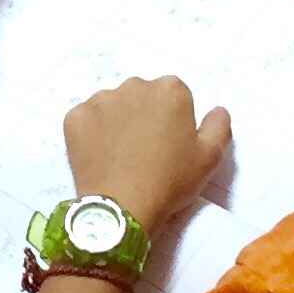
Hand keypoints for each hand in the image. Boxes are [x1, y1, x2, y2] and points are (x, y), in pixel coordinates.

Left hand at [63, 75, 231, 237]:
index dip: (172, 120)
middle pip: (140, 95)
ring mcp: (100, 99)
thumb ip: (218, 125)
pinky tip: (99, 156)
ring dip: (116, 122)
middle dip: (143, 115)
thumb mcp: (210, 157)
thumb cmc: (170, 182)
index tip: (169, 144)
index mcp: (170, 89)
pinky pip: (85, 119)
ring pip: (111, 106)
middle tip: (144, 151)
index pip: (173, 95)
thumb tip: (217, 109)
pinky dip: (90, 133)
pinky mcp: (74, 116)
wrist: (123, 207)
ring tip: (120, 155)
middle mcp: (134, 85)